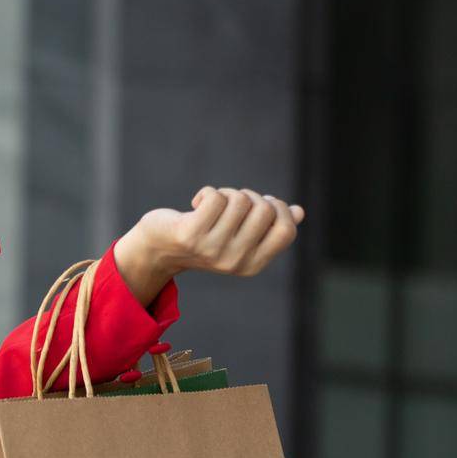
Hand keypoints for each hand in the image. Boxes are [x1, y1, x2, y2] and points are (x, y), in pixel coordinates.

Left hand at [128, 186, 305, 281]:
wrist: (158, 249)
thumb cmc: (203, 237)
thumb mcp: (238, 237)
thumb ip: (267, 227)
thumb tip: (299, 212)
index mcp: (252, 265)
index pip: (286, 230)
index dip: (279, 209)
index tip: (260, 204)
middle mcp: (234, 261)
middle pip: (265, 209)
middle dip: (250, 197)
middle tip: (230, 204)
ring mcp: (212, 249)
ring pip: (240, 200)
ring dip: (226, 193)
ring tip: (213, 206)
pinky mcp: (190, 234)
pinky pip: (216, 197)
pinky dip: (208, 192)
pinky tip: (196, 203)